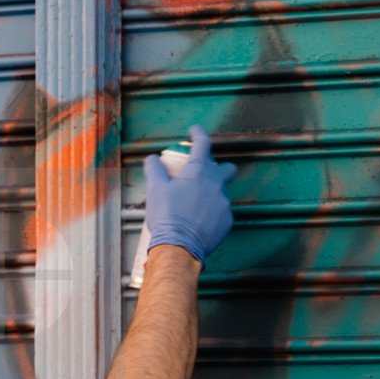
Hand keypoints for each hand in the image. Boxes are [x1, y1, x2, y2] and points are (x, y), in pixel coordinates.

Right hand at [144, 126, 235, 267]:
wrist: (179, 247)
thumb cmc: (167, 217)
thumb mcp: (155, 190)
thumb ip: (155, 170)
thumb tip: (152, 159)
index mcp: (198, 172)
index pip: (202, 144)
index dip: (199, 133)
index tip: (195, 131)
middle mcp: (216, 184)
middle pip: (226, 168)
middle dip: (218, 168)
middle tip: (204, 175)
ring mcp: (224, 203)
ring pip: (222, 192)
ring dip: (211, 194)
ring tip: (194, 206)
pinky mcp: (227, 221)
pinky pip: (222, 212)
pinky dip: (212, 213)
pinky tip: (199, 221)